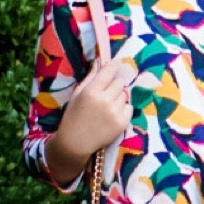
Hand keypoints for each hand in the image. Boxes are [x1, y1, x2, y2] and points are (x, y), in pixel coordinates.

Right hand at [46, 54, 131, 186]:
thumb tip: (100, 61)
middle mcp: (105, 100)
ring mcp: (115, 112)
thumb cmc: (73, 116)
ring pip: (124, 95)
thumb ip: (91, 77)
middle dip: (113, 86)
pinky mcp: (122, 123)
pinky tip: (112, 115)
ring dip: (118, 98)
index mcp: (91, 91)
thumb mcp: (77, 94)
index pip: (109, 71)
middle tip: (105, 94)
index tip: (116, 64)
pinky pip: (129, 107)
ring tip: (106, 107)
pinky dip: (123, 109)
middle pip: (119, 82)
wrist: (75, 143)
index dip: (113, 66)